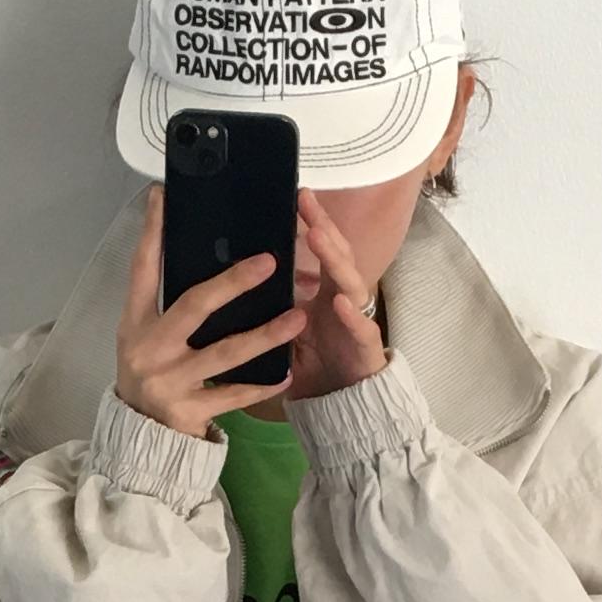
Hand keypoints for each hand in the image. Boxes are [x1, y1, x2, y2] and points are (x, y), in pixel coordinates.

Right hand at [114, 186, 304, 436]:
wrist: (138, 438)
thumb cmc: (150, 374)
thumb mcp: (145, 336)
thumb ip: (167, 304)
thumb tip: (204, 255)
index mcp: (135, 322)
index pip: (143, 270)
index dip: (152, 233)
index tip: (163, 197)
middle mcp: (149, 348)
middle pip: (193, 305)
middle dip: (232, 283)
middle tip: (267, 263)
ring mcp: (168, 380)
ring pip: (224, 352)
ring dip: (265, 335)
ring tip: (297, 318)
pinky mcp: (188, 411)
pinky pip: (233, 395)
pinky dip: (261, 384)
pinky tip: (286, 373)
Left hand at [278, 190, 389, 401]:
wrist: (341, 405)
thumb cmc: (314, 365)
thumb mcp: (286, 330)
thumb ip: (273, 306)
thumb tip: (235, 283)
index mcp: (325, 292)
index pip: (321, 250)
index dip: (313, 222)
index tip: (296, 196)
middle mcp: (343, 299)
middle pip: (338, 255)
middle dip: (324, 226)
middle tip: (306, 201)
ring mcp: (357, 320)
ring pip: (351, 282)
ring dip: (334, 259)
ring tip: (318, 237)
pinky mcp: (365, 348)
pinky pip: (361, 328)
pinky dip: (351, 314)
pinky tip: (340, 301)